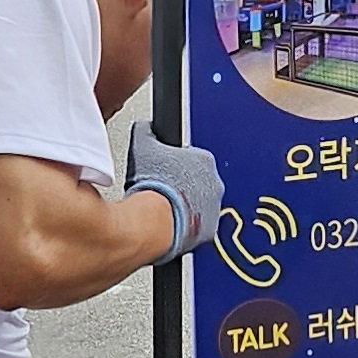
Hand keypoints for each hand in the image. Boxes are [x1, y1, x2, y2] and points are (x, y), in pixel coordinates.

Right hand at [124, 120, 221, 255]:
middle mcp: (215, 183)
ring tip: (165, 208)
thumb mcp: (143, 146)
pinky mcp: (209, 231)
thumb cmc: (153, 186)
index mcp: (204, 159)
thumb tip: (146, 126)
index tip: (163, 170)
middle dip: (182, 185)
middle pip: (197, 181)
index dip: (174, 163)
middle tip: (162, 189)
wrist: (156, 221)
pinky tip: (170, 223)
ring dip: (186, 205)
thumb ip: (147, 131)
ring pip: (200, 204)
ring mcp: (214, 208)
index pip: (191, 158)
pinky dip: (187, 225)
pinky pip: (198, 226)